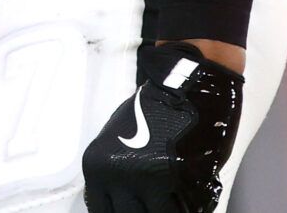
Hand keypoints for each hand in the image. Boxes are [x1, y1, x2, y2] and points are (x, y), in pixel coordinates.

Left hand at [81, 43, 243, 212]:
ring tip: (174, 200)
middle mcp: (115, 175)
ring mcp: (145, 179)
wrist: (187, 86)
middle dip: (143, 212)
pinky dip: (185, 208)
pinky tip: (189, 199)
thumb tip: (119, 201)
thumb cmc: (156, 109)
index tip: (133, 210)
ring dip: (165, 210)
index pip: (101, 211)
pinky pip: (180, 211)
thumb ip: (114, 172)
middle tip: (156, 204)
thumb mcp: (118, 139)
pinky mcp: (175, 180)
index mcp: (97, 165)